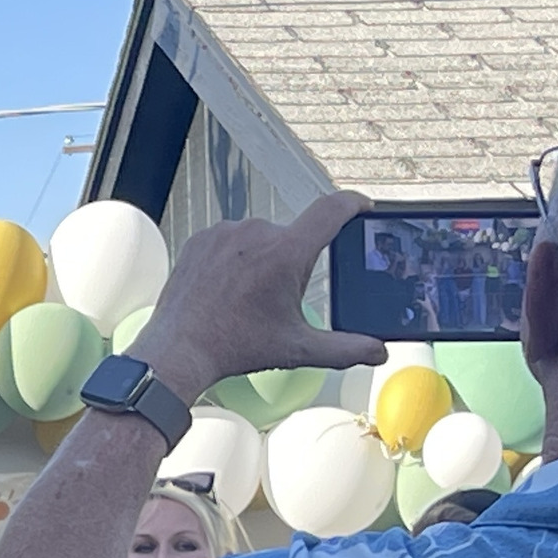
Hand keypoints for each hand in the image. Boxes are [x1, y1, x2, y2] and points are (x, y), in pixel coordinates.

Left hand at [127, 191, 385, 405]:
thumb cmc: (236, 347)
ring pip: (259, 239)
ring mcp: (226, 232)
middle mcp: (257, 232)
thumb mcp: (296, 349)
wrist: (179, 350)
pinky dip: (234, 259)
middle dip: (292, 264)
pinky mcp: (202, 237)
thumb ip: (343, 349)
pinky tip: (224, 288)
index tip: (363, 208)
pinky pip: (230, 240)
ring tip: (244, 298)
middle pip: (292, 237)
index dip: (354, 204)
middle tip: (273, 301)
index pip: (332, 210)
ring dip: (261, 261)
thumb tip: (379, 352)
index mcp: (286, 253)